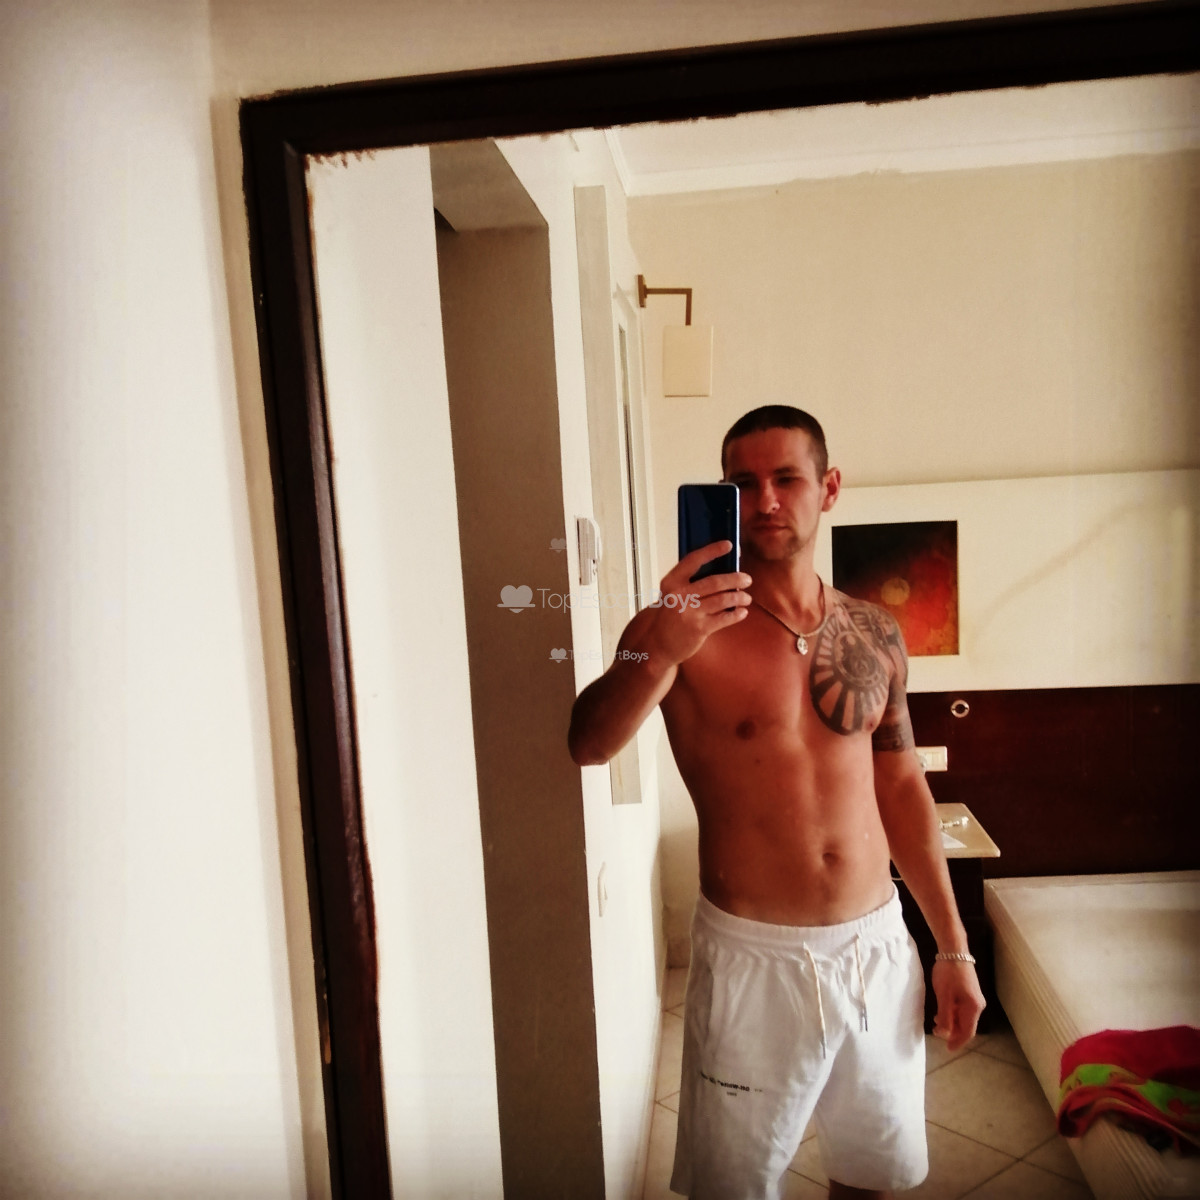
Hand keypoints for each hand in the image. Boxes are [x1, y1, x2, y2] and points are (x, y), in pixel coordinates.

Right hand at [642, 541, 750, 666]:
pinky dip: (736, 614)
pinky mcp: (699, 629)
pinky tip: (742, 612)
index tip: (729, 545)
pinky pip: (725, 618)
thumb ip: (691, 583)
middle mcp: (679, 595)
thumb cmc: (670, 616)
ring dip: (740, 597)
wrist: (657, 644)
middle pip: (715, 582)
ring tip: (746, 598)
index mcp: (671, 582)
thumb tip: (724, 570)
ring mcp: (689, 613)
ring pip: (723, 599)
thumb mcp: (673, 595)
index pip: (693, 560)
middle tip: (747, 579)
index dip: (712, 551)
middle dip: (735, 579)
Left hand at [930, 959, 985, 1051]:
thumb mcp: (944, 996)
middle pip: (966, 1025)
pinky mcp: (970, 993)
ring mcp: (975, 999)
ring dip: (951, 1022)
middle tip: (937, 1034)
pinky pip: (962, 1009)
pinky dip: (953, 1013)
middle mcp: (978, 1005)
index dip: (958, 1042)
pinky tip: (941, 1011)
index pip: (968, 1032)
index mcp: (973, 1008)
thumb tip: (944, 1034)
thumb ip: (945, 1016)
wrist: (954, 951)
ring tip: (936, 1023)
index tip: (947, 1049)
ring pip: (963, 1017)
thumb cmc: (948, 973)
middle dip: (953, 1032)